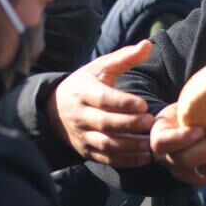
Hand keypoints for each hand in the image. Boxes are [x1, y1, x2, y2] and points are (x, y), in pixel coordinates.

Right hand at [49, 41, 157, 167]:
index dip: (122, 103)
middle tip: (150, 123)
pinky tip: (144, 157)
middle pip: (105, 123)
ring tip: (150, 144)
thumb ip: (125, 58)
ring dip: (129, 146)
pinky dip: (125, 160)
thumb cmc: (86, 84)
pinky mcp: (86, 151)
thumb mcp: (100, 68)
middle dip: (128, 125)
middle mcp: (81, 115)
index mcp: (83, 91)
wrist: (55, 109)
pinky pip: (106, 158)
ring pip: (105, 144)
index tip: (143, 105)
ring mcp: (82, 135)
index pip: (102, 98)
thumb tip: (148, 44)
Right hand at [150, 104, 205, 185]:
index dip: (181, 139)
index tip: (199, 130)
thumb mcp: (182, 106)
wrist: (188, 129)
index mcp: (160, 139)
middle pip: (190, 159)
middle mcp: (172, 160)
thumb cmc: (184, 114)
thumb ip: (191, 105)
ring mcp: (189, 172)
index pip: (163, 143)